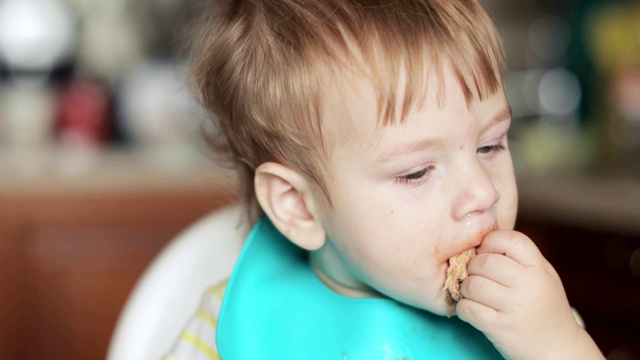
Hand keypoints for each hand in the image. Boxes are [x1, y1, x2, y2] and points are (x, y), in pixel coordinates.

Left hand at [455, 230, 603, 359]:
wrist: (557, 349)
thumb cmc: (544, 307)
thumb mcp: (543, 276)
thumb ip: (520, 258)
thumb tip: (483, 241)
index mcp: (539, 268)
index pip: (509, 239)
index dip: (490, 242)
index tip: (486, 253)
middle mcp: (528, 285)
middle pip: (484, 261)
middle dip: (472, 267)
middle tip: (475, 276)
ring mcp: (514, 307)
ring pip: (472, 284)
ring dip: (465, 289)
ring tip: (472, 294)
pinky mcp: (499, 327)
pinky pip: (467, 308)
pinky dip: (463, 308)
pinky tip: (471, 309)